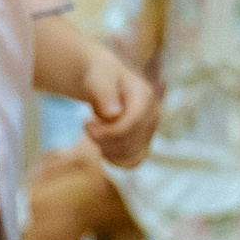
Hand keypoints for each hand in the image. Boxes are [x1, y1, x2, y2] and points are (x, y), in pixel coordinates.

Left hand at [79, 48, 159, 168]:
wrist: (105, 81)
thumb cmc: (101, 77)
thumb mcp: (99, 78)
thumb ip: (105, 92)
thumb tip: (114, 114)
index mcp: (145, 97)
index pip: (132, 124)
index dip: (108, 132)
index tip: (86, 124)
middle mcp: (153, 115)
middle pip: (131, 142)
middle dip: (104, 140)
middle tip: (87, 127)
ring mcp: (150, 130)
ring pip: (132, 155)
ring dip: (107, 150)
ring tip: (94, 135)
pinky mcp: (143, 142)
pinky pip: (133, 162)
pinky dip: (115, 160)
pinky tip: (102, 146)